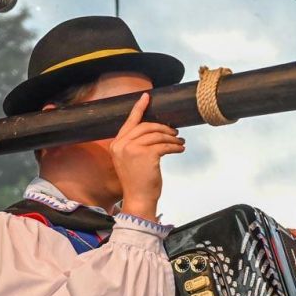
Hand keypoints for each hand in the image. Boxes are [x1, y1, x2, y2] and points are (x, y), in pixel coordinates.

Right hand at [111, 92, 184, 222]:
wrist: (139, 199)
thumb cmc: (137, 182)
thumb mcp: (130, 160)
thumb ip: (135, 145)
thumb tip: (155, 131)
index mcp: (116, 145)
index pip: (129, 122)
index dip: (139, 108)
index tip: (146, 97)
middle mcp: (122, 145)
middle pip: (146, 126)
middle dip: (163, 127)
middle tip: (174, 132)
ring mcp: (133, 149)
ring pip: (157, 135)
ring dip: (172, 138)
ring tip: (179, 143)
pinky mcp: (147, 155)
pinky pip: (164, 145)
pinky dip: (175, 146)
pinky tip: (180, 149)